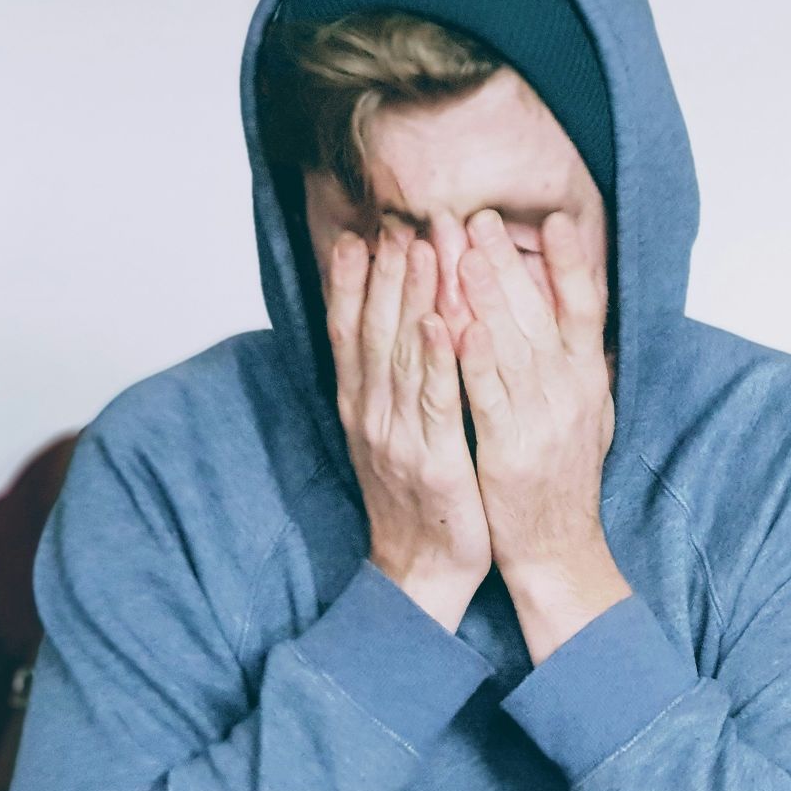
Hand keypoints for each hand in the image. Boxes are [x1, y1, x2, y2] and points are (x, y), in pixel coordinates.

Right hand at [326, 221, 491, 631]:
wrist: (421, 570)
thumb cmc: (418, 499)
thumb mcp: (392, 435)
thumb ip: (389, 384)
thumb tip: (392, 330)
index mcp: (361, 406)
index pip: (350, 331)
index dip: (353, 281)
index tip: (361, 232)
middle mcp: (371, 414)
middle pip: (373, 330)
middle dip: (385, 272)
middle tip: (397, 220)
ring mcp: (398, 436)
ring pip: (401, 354)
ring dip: (410, 297)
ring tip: (420, 247)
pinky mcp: (433, 459)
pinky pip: (434, 401)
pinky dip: (434, 359)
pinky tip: (439, 322)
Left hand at [455, 208, 628, 661]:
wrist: (558, 550)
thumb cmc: (562, 481)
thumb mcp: (588, 415)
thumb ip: (579, 365)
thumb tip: (579, 316)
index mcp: (589, 380)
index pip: (587, 308)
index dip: (572, 262)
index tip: (554, 219)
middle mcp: (572, 393)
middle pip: (541, 313)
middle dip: (506, 261)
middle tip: (477, 215)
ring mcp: (543, 420)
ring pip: (512, 345)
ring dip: (486, 295)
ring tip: (460, 248)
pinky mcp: (509, 449)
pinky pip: (488, 396)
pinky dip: (474, 358)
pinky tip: (456, 323)